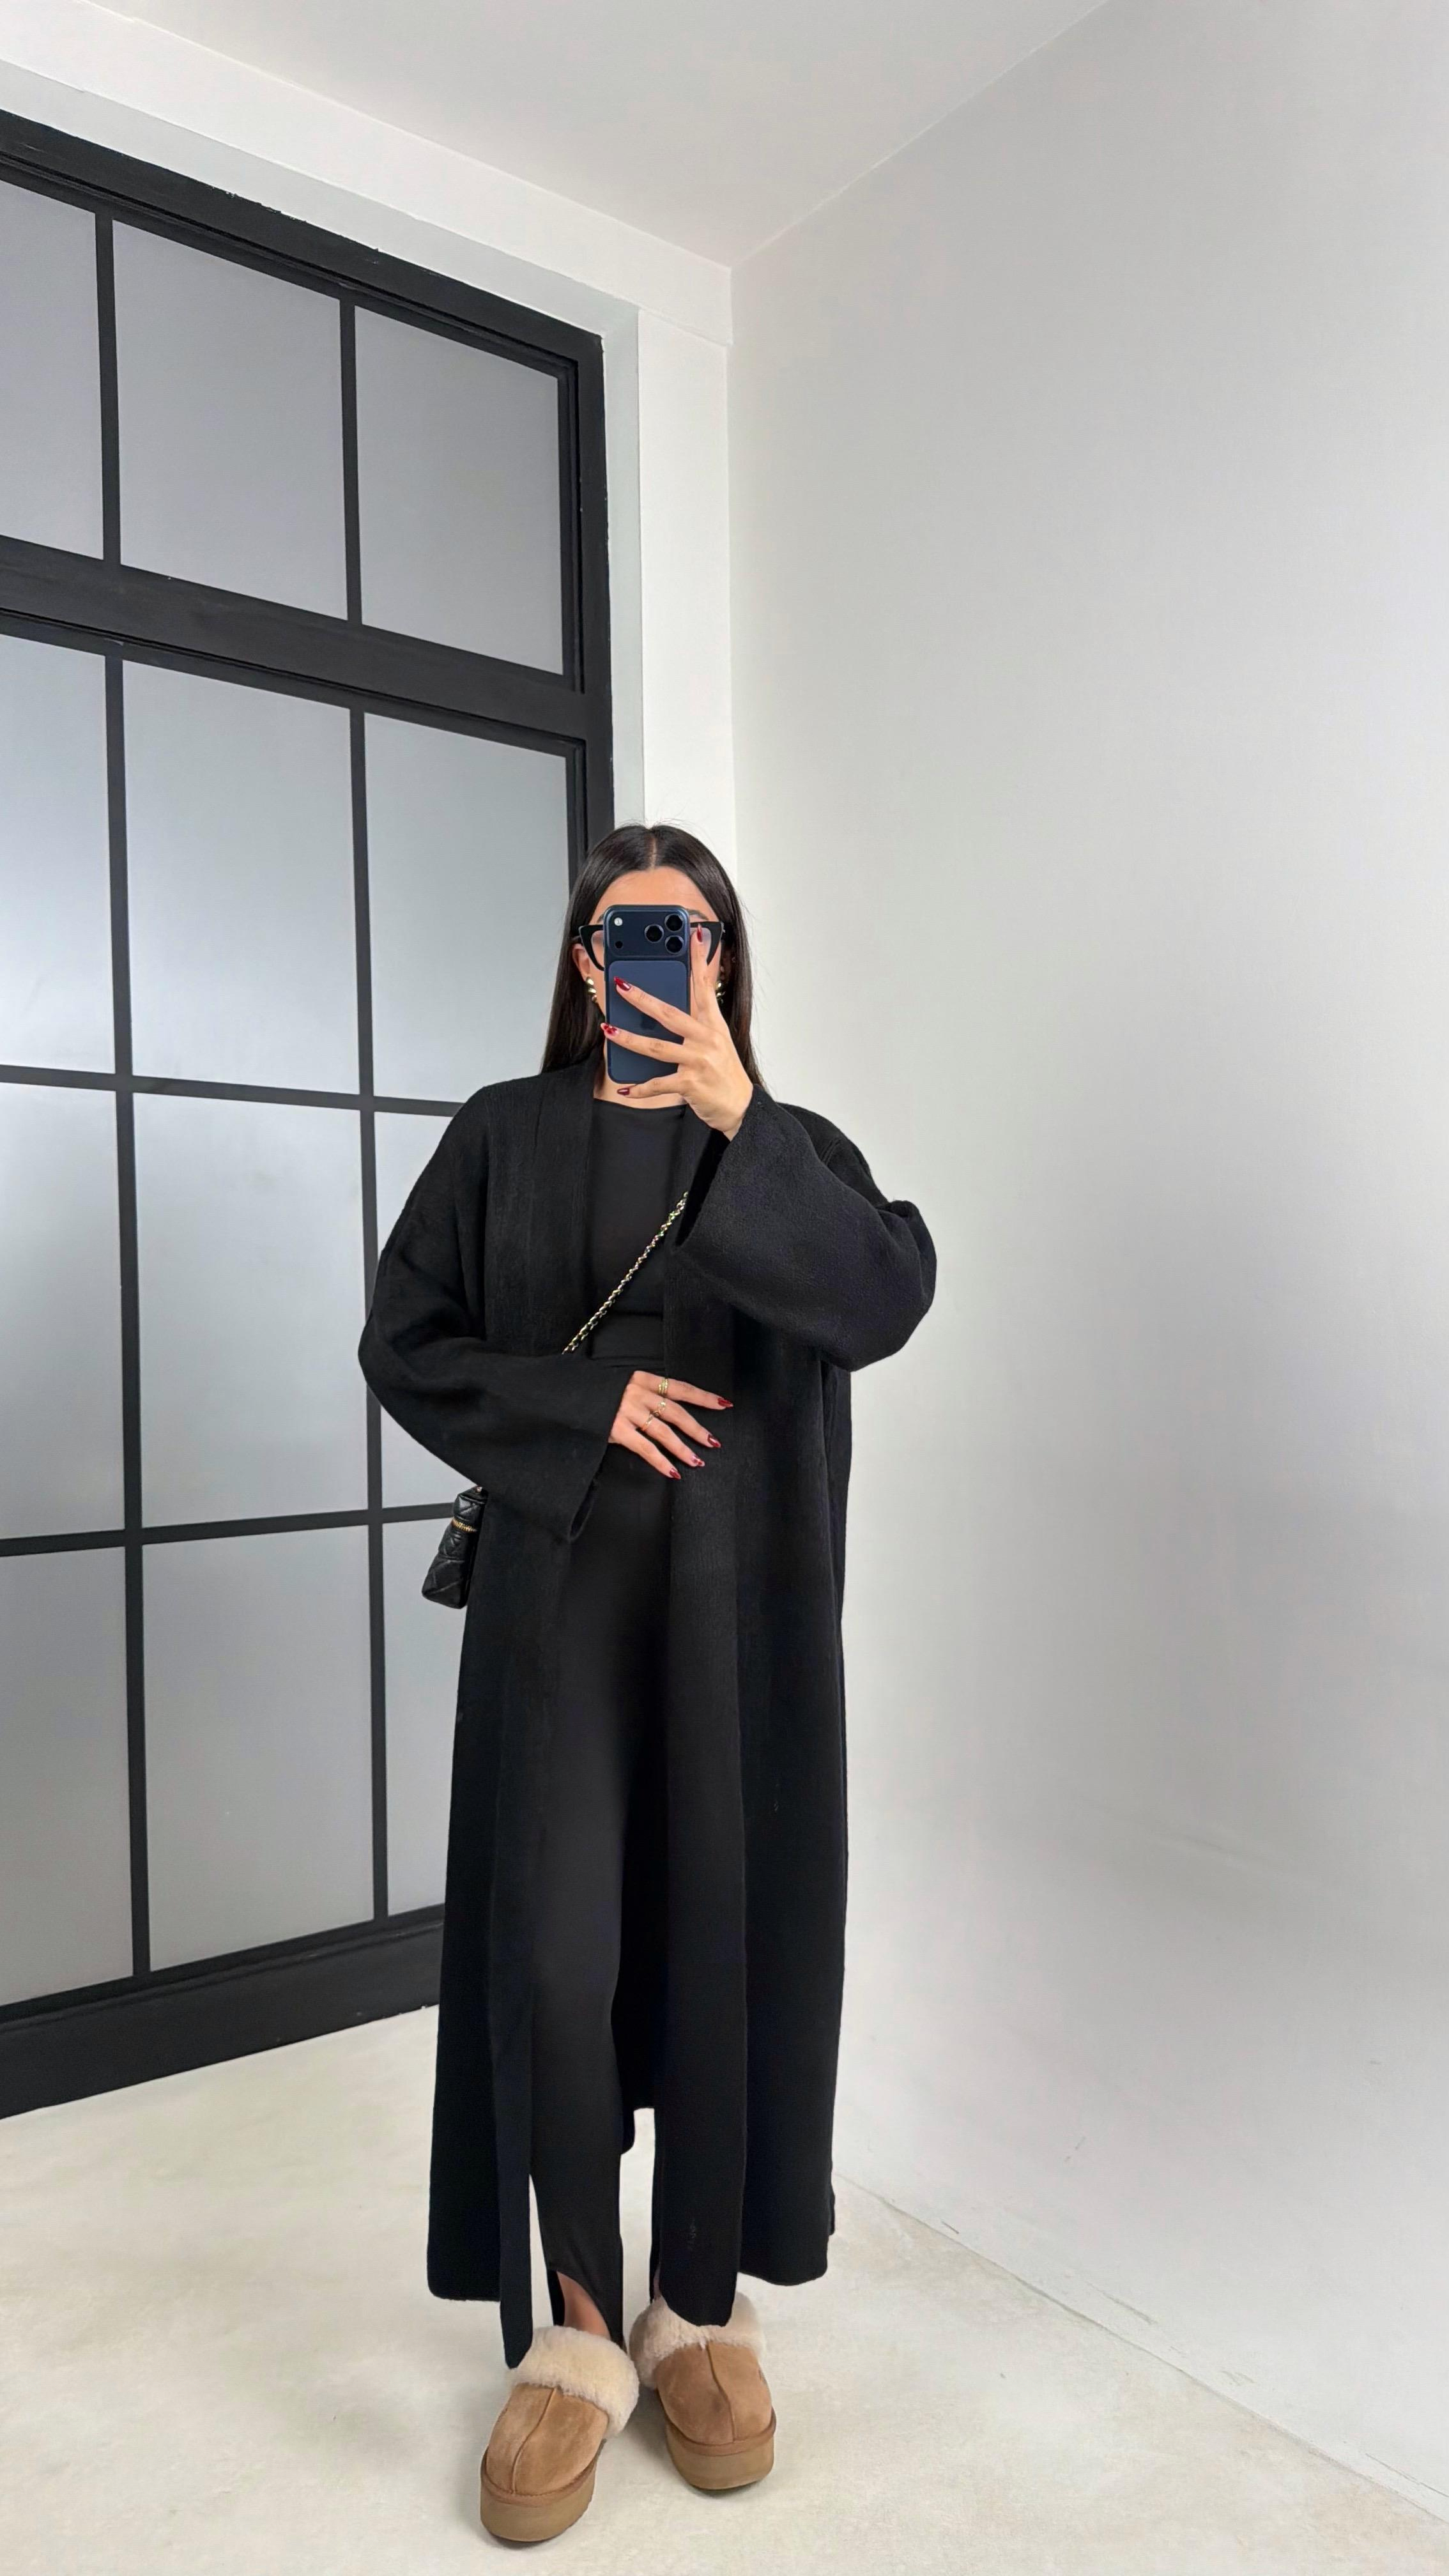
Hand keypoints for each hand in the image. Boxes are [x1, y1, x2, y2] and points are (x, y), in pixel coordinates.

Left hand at [603, 926, 754, 1136]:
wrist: (740, 1106)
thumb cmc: (724, 1071)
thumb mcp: (717, 1039)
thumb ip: (699, 1018)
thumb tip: (675, 1001)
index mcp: (712, 1024)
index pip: (703, 986)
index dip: (698, 959)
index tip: (693, 934)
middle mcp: (706, 1039)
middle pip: (669, 1014)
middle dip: (642, 998)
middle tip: (621, 985)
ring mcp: (698, 1061)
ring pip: (656, 1047)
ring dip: (629, 1039)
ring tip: (609, 1029)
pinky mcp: (691, 1083)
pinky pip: (658, 1083)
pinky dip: (639, 1088)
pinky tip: (624, 1087)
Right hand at [609, 1370, 731, 1478]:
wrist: (566, 1394)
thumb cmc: (597, 1393)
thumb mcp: (623, 1386)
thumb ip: (645, 1394)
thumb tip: (669, 1411)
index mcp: (643, 1379)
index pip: (681, 1387)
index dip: (704, 1397)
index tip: (724, 1404)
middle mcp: (638, 1393)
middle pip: (676, 1412)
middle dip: (697, 1429)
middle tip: (713, 1442)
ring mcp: (627, 1411)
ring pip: (664, 1432)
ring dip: (683, 1449)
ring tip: (697, 1462)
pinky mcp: (617, 1429)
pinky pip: (645, 1448)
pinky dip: (661, 1461)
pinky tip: (672, 1472)